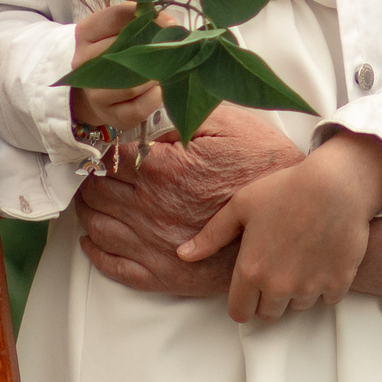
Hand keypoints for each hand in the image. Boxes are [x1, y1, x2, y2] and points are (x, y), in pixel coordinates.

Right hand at [66, 1, 160, 134]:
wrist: (102, 91)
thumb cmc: (118, 51)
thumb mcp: (124, 27)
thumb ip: (144, 18)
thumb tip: (170, 24)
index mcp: (86, 33)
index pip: (116, 19)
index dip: (149, 19)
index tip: (171, 23)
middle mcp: (83, 63)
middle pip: (125, 53)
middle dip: (156, 51)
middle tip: (175, 49)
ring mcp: (94, 92)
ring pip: (132, 84)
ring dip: (156, 76)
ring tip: (167, 69)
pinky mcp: (110, 116)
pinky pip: (139, 108)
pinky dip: (155, 98)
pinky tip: (160, 89)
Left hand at [77, 107, 302, 297]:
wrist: (296, 218)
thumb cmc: (263, 169)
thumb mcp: (228, 124)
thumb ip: (184, 112)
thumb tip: (152, 106)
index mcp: (162, 170)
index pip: (110, 159)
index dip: (99, 150)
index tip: (96, 145)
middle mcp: (151, 210)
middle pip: (98, 193)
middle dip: (88, 180)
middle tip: (86, 172)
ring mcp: (155, 246)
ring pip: (100, 228)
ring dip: (87, 212)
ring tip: (86, 201)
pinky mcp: (165, 276)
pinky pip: (115, 267)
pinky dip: (96, 253)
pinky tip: (92, 241)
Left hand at [179, 132, 381, 322]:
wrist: (336, 184)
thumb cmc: (285, 189)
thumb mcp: (241, 206)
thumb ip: (211, 236)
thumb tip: (183, 255)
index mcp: (251, 271)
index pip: (240, 313)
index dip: (242, 302)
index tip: (249, 289)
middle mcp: (279, 286)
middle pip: (268, 314)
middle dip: (268, 299)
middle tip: (276, 269)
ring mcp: (310, 287)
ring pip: (298, 306)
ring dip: (296, 292)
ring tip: (300, 259)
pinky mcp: (338, 283)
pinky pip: (327, 299)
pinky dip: (324, 285)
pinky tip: (322, 259)